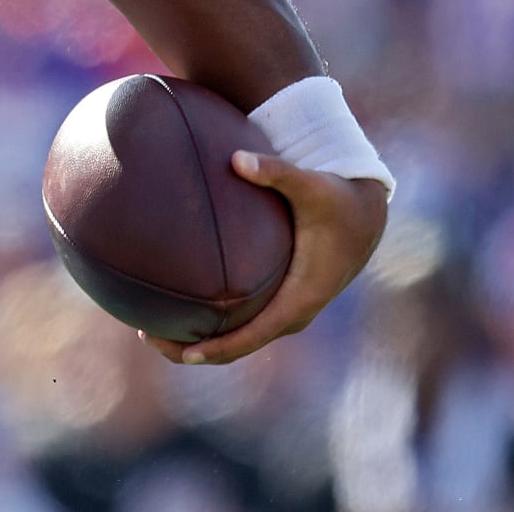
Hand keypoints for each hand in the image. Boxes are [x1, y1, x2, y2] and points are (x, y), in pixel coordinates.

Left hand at [142, 150, 387, 364]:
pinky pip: (247, 323)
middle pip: (240, 345)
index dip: (218, 347)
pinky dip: (215, 324)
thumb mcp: (310, 185)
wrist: (365, 214)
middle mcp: (294, 312)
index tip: (184, 354)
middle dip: (195, 349)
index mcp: (300, 296)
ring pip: (242, 338)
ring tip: (151, 330)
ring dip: (201, 340)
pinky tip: (179, 306)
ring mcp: (289, 310)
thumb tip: (236, 158)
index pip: (254, 335)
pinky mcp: (284, 300)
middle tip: (148, 337)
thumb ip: (275, 171)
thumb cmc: (336, 199)